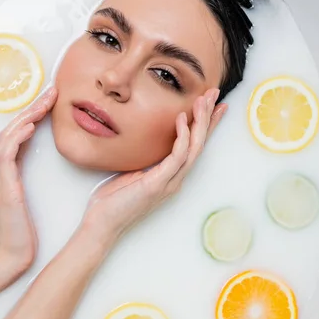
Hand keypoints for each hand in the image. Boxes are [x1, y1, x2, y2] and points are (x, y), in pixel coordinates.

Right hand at [0, 88, 57, 277]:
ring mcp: (1, 175)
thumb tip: (64, 166)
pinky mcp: (4, 185)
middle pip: (14, 128)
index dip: (36, 115)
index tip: (55, 101)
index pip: (21, 133)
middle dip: (34, 108)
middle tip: (53, 91)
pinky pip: (7, 154)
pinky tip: (30, 127)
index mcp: (11, 170)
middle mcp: (3, 168)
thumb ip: (39, 180)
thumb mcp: (34, 198)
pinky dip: (17, 137)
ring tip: (44, 102)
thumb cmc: (25, 230)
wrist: (12, 254)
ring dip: (27, 116)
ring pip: (9, 134)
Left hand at [79, 89, 226, 257]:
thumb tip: (144, 141)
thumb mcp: (131, 173)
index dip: (204, 126)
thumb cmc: (114, 201)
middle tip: (215, 94)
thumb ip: (144, 161)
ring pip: (193, 148)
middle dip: (208, 118)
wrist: (102, 223)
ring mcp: (169, 183)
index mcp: (170, 176)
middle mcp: (175, 179)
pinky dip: (182, 137)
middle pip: (199, 144)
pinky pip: (176, 157)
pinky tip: (182, 120)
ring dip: (201, 123)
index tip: (212, 105)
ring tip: (204, 101)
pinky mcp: (158, 184)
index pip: (192, 146)